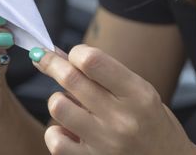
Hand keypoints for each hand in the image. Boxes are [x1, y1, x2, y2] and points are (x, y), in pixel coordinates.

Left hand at [31, 44, 195, 154]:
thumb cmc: (150, 123)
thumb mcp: (138, 92)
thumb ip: (102, 73)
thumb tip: (59, 53)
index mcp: (138, 94)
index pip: (92, 61)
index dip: (76, 53)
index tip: (74, 55)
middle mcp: (122, 119)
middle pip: (70, 79)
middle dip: (51, 63)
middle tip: (44, 59)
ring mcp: (105, 144)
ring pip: (58, 106)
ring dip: (57, 100)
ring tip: (69, 104)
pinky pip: (55, 140)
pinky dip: (55, 132)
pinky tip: (68, 131)